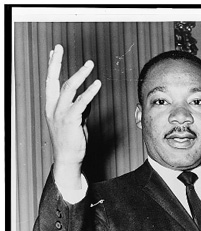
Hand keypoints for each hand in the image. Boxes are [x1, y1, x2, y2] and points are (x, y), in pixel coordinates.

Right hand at [45, 44, 100, 187]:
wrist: (68, 158)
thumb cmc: (71, 140)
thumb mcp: (75, 120)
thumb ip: (79, 108)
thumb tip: (87, 97)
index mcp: (51, 107)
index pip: (50, 82)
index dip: (52, 66)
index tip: (54, 52)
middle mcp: (53, 108)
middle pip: (53, 80)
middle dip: (55, 62)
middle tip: (59, 47)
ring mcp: (60, 114)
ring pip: (68, 88)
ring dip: (80, 74)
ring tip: (89, 64)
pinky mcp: (71, 120)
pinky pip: (81, 102)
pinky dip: (90, 92)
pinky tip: (97, 84)